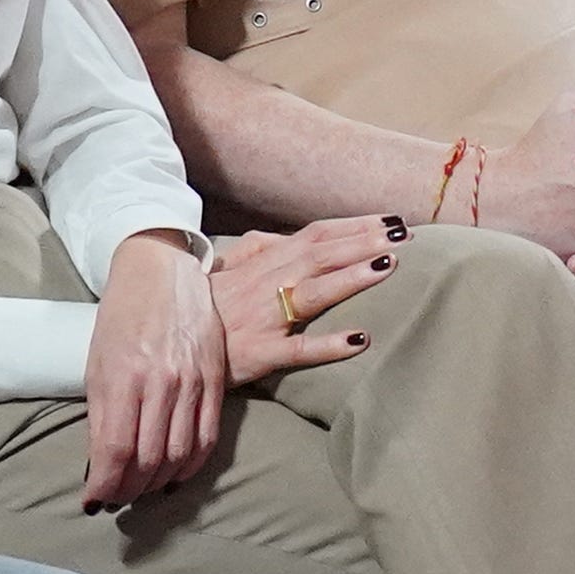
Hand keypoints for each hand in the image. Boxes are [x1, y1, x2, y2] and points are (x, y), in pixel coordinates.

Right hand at [208, 216, 395, 381]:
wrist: (168, 343)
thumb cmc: (204, 306)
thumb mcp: (227, 269)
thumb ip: (258, 249)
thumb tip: (282, 236)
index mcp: (265, 263)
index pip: (317, 236)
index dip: (354, 225)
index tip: (391, 218)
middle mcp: (268, 285)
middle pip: (323, 256)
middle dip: (365, 242)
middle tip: (406, 234)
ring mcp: (266, 319)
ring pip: (314, 293)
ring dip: (351, 278)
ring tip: (388, 265)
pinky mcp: (261, 355)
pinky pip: (298, 349)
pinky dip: (329, 344)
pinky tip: (360, 339)